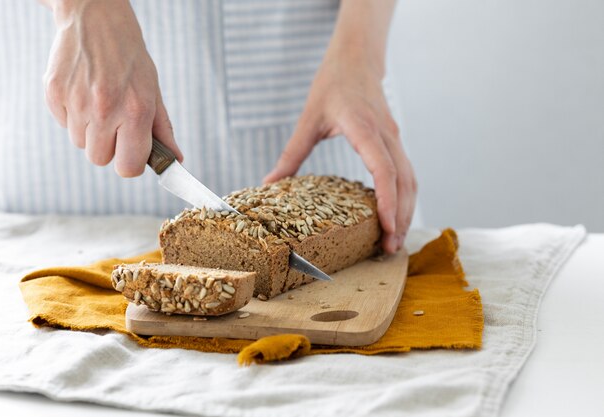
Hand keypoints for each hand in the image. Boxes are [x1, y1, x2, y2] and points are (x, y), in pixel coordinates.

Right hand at [42, 0, 181, 176]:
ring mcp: (76, 101)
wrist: (95, 17)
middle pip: (100, 159)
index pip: (128, 167)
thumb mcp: (153, 91)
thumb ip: (163, 129)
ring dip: (90, 131)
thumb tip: (175, 160)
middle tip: (115, 123)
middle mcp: (104, 109)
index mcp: (135, 110)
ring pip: (81, 144)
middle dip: (109, 147)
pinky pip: (64, 125)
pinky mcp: (54, 93)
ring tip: (99, 102)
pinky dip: (73, 116)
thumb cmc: (129, 57)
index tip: (131, 152)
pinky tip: (83, 92)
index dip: (130, 162)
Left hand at [263, 51, 416, 253]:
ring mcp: (394, 138)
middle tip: (390, 248)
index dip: (387, 200)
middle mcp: (386, 135)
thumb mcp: (308, 118)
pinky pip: (407, 173)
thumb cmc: (332, 84)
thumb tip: (270, 183)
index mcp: (363, 128)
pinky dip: (405, 198)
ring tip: (395, 240)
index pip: (383, 168)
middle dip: (401, 217)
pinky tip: (396, 217)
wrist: (357, 59)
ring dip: (407, 211)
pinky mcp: (395, 142)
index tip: (385, 226)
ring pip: (410, 179)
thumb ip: (291, 154)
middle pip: (404, 181)